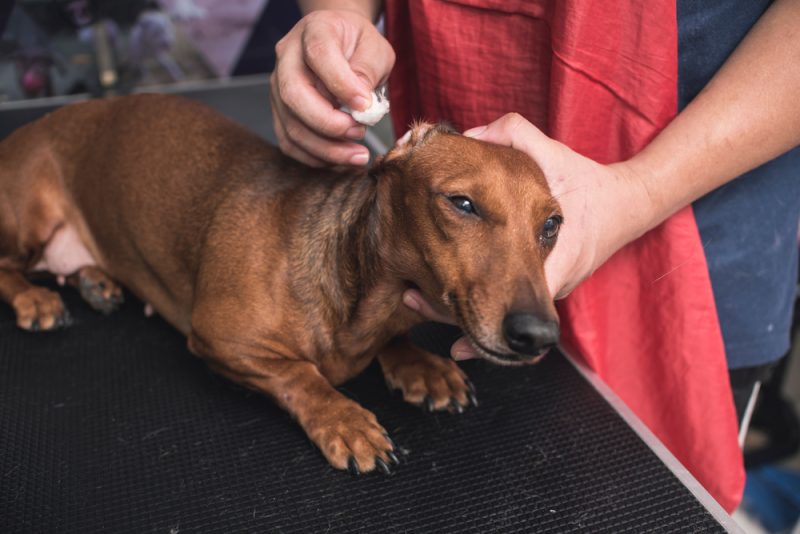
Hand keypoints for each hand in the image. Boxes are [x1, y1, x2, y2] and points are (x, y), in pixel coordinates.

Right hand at [270, 9, 394, 166]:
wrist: (340, 46)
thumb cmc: (359, 46)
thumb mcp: (375, 48)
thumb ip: (368, 70)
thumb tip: (361, 104)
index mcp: (314, 30)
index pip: (319, 54)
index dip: (341, 84)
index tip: (365, 105)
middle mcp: (287, 57)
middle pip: (294, 95)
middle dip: (329, 124)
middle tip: (360, 133)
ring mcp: (278, 87)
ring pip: (291, 126)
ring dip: (326, 149)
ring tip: (358, 155)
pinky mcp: (280, 112)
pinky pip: (290, 143)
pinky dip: (315, 157)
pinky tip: (340, 159)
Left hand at [404, 113, 653, 358]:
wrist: (628, 204)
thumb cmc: (588, 182)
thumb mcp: (554, 155)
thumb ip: (515, 136)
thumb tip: (470, 133)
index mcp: (557, 259)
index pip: (512, 299)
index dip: (473, 307)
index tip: (437, 299)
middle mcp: (552, 283)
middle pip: (498, 314)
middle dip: (454, 313)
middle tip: (413, 297)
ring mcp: (549, 288)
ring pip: (499, 310)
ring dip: (460, 309)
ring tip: (415, 295)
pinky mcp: (544, 285)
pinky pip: (506, 300)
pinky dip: (476, 300)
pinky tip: (442, 293)